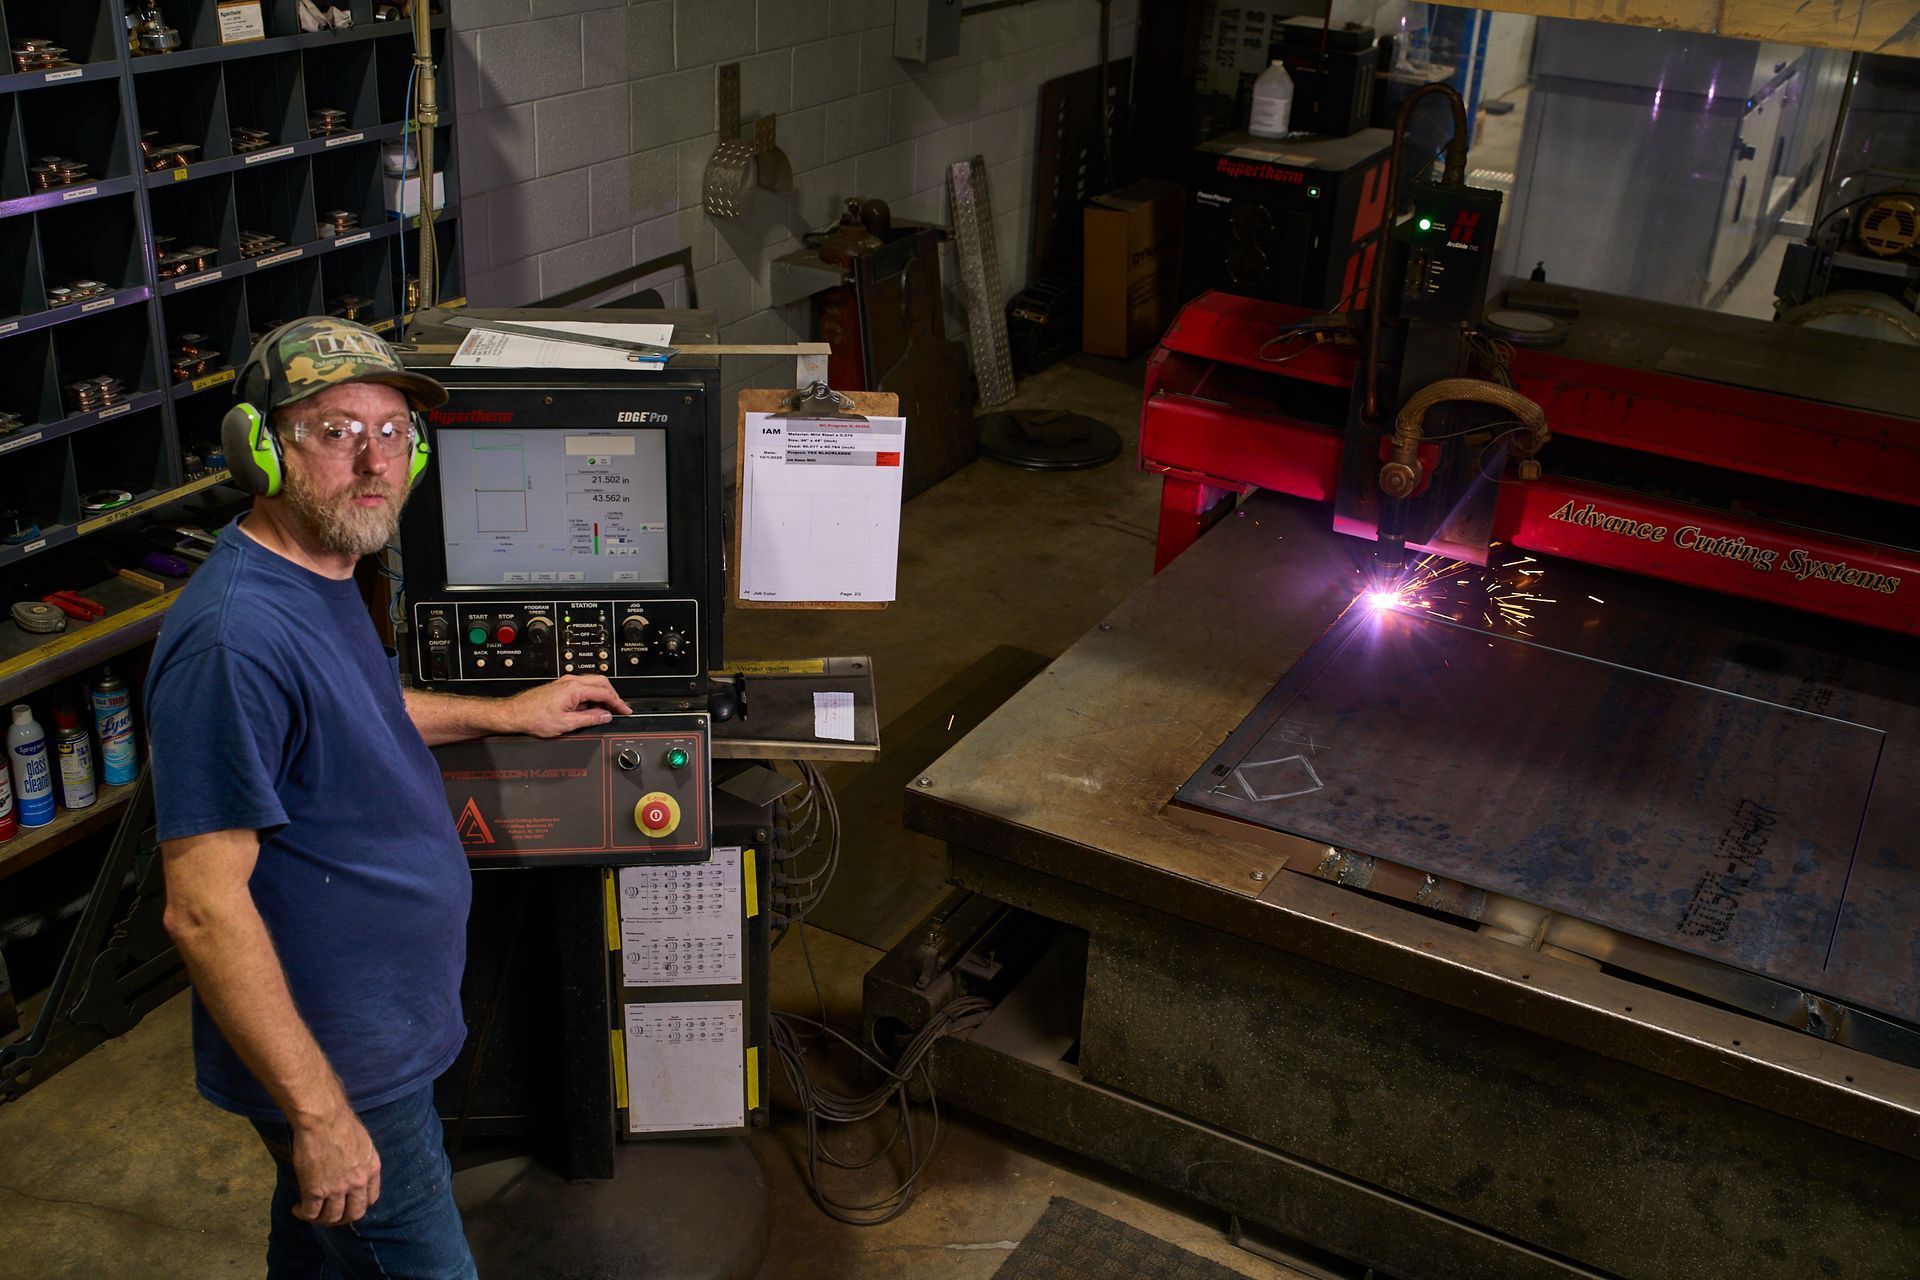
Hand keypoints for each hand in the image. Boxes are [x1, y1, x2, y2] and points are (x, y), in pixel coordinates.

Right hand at [291, 1104, 380, 1226]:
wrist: (323, 1118)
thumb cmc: (340, 1122)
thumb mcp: (362, 1142)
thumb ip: (360, 1160)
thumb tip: (352, 1168)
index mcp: (371, 1169)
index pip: (371, 1198)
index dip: (358, 1204)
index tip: (348, 1204)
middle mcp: (358, 1182)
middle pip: (354, 1214)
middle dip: (341, 1218)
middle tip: (329, 1216)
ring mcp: (337, 1189)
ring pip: (331, 1217)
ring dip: (320, 1219)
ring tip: (310, 1213)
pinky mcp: (315, 1191)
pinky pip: (310, 1213)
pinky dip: (303, 1214)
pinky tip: (297, 1209)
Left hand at [509, 674, 632, 737]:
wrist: (514, 714)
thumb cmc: (534, 717)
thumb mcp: (566, 724)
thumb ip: (589, 719)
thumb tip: (605, 716)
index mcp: (575, 689)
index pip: (605, 693)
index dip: (618, 703)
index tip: (625, 710)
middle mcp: (571, 681)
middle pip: (601, 682)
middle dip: (613, 695)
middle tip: (618, 709)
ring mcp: (565, 682)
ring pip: (592, 684)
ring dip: (601, 696)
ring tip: (602, 713)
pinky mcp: (560, 687)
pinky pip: (582, 687)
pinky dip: (590, 696)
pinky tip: (587, 709)